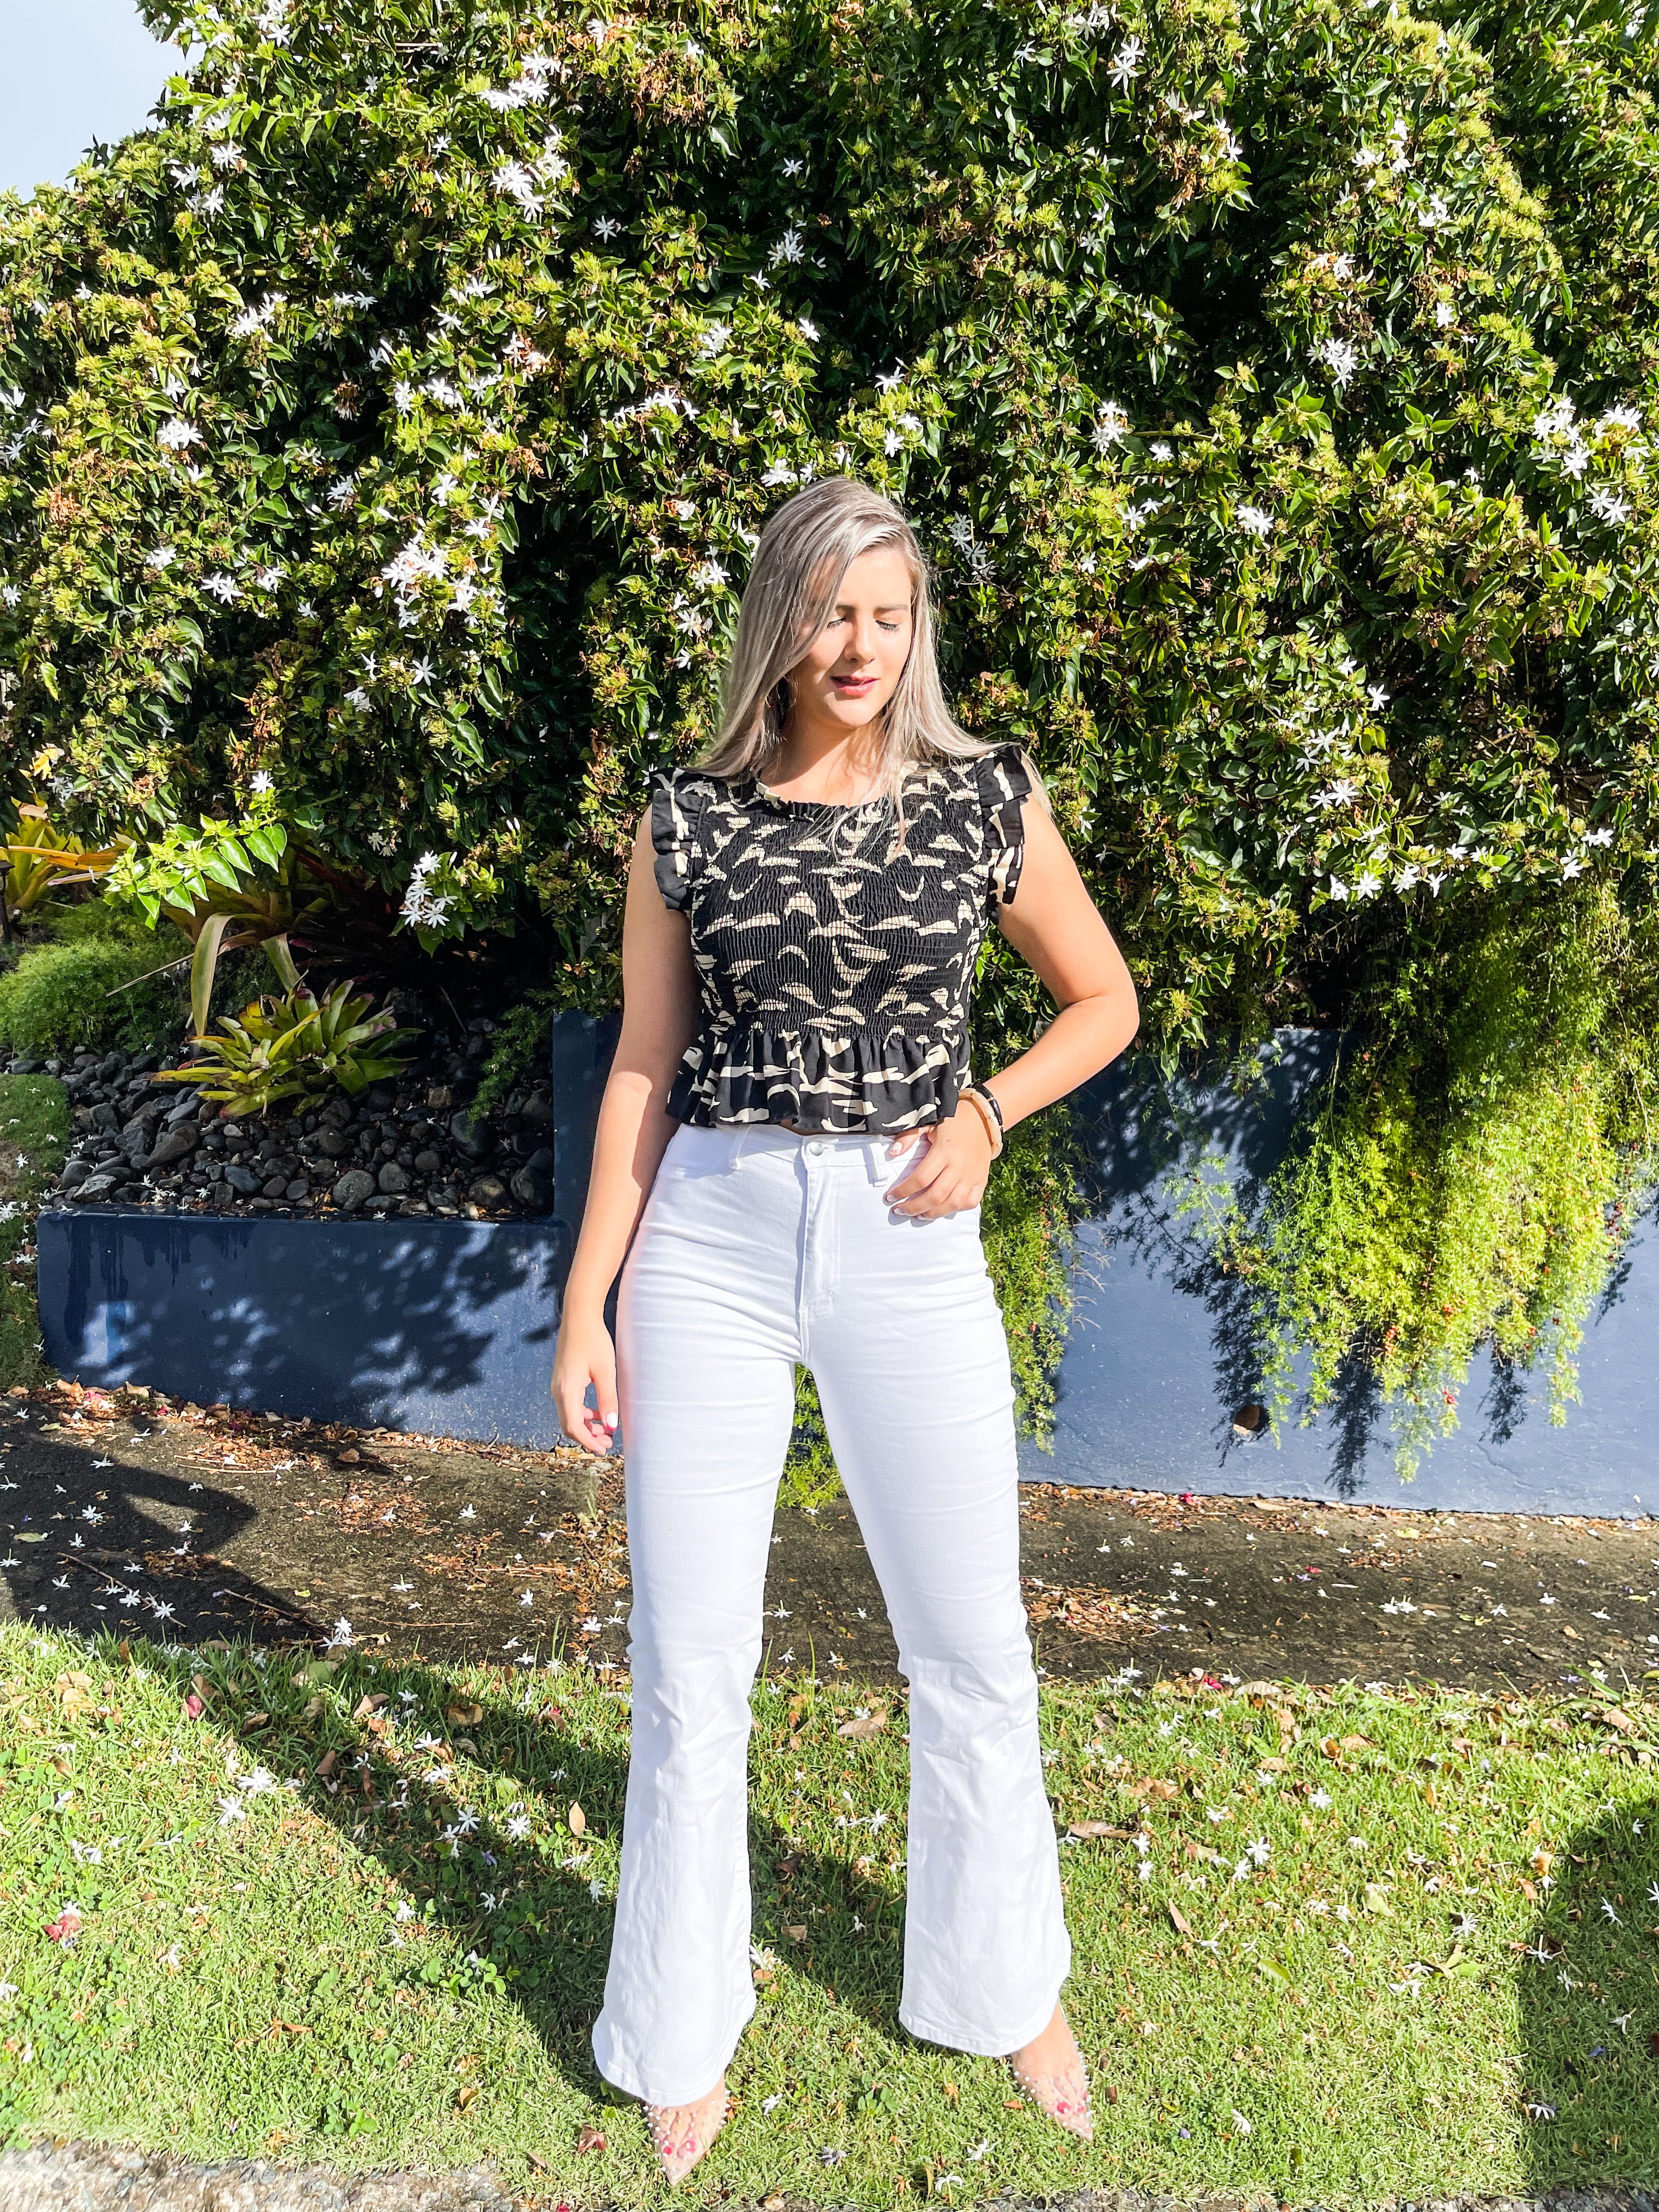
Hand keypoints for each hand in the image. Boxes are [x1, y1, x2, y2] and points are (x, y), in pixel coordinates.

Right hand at [551, 1308, 618, 1453]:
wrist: (579, 1316)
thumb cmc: (594, 1340)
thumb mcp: (605, 1371)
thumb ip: (607, 1399)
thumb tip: (611, 1426)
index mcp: (567, 1390)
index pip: (573, 1426)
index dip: (588, 1442)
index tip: (603, 1449)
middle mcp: (558, 1389)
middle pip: (568, 1424)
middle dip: (587, 1437)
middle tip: (607, 1443)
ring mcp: (558, 1384)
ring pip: (569, 1415)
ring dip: (586, 1426)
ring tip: (605, 1431)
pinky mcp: (562, 1379)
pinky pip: (569, 1404)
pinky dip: (583, 1413)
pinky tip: (598, 1413)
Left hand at [882, 1108, 993, 1218]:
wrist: (983, 1118)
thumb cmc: (952, 1120)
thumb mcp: (929, 1121)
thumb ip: (909, 1136)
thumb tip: (893, 1152)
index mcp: (944, 1151)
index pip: (920, 1179)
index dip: (903, 1191)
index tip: (890, 1197)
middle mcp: (959, 1167)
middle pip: (935, 1196)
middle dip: (913, 1207)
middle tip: (899, 1210)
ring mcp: (972, 1176)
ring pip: (952, 1204)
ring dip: (932, 1213)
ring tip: (917, 1214)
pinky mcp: (982, 1180)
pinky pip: (970, 1202)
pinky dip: (955, 1209)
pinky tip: (942, 1209)